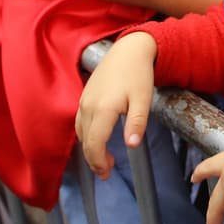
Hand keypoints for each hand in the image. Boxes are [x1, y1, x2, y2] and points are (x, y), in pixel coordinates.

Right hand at [75, 32, 157, 178]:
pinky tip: (99, 138)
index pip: (94, 143)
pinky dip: (87, 136)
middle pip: (85, 141)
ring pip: (80, 132)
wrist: (129, 49)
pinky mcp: (84, 96)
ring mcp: (84, 100)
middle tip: (106, 172)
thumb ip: (137, 123)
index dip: (98, 162)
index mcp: (103, 109)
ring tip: (105, 159)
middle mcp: (88, 106)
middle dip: (94, 160)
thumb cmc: (138, 74)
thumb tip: (132, 146)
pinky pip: (80, 122)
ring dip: (90, 148)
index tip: (107, 173)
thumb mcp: (143, 99)